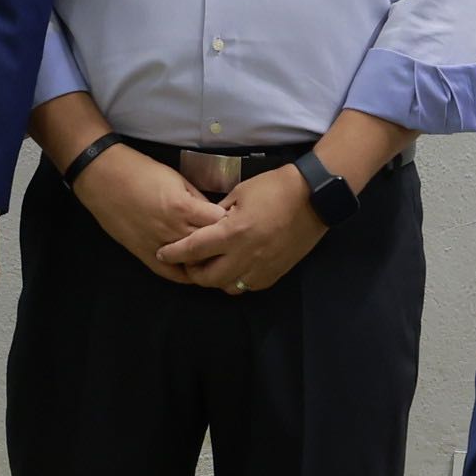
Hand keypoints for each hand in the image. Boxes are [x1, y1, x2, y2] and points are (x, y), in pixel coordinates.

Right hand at [70, 146, 222, 283]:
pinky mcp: (145, 255)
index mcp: (183, 208)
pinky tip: (197, 271)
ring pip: (193, 263)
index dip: (232, 223)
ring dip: (207, 260)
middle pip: (210, 246)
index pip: (221, 224)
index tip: (238, 221)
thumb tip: (214, 213)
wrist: (103, 179)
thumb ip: (197, 199)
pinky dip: (187, 274)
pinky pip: (172, 273)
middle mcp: (173, 231)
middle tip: (234, 241)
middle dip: (224, 244)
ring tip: (219, 256)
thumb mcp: (176, 178)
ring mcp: (159, 246)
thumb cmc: (140, 171)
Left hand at [155, 165, 326, 294]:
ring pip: (226, 287)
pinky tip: (235, 268)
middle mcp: (244, 256)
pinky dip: (236, 280)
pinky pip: (247, 287)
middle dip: (192, 272)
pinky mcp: (274, 274)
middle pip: (207, 277)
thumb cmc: (275, 188)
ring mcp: (260, 268)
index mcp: (232, 232)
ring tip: (212, 265)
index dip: (174, 253)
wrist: (313, 198)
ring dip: (215, 278)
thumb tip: (204, 224)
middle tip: (188, 262)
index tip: (162, 253)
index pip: (193, 249)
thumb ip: (218, 213)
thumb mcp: (239, 193)